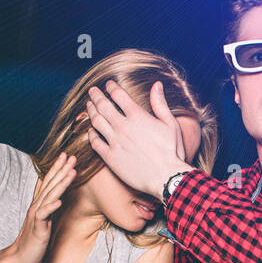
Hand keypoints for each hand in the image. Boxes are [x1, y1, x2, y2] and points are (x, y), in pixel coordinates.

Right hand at [4, 153, 74, 262]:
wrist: (20, 258)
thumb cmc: (33, 241)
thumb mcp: (44, 222)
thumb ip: (49, 209)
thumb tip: (58, 199)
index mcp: (40, 205)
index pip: (49, 183)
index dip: (57, 168)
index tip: (66, 156)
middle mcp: (37, 207)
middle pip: (50, 185)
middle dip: (61, 169)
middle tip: (71, 156)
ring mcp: (37, 217)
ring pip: (50, 196)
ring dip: (61, 183)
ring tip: (71, 172)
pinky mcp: (38, 229)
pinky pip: (44, 216)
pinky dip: (51, 207)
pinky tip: (59, 201)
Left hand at [86, 80, 189, 197]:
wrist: (166, 177)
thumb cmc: (172, 152)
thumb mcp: (171, 124)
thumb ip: (160, 104)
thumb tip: (157, 85)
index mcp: (138, 116)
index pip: (118, 95)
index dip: (111, 87)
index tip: (108, 85)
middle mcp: (123, 126)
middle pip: (103, 105)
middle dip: (96, 95)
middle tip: (92, 91)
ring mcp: (115, 142)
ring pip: (96, 121)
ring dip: (91, 111)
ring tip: (89, 106)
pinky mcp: (110, 157)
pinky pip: (95, 142)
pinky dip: (91, 133)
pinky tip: (91, 130)